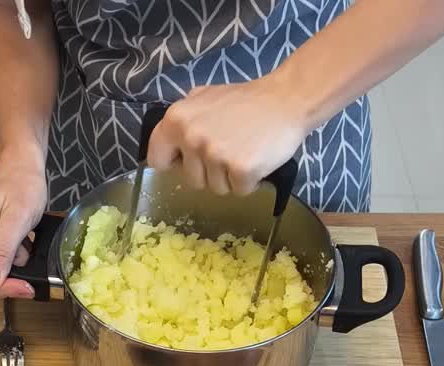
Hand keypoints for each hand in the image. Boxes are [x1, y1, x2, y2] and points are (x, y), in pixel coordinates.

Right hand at [0, 159, 46, 298]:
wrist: (20, 168)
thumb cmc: (21, 186)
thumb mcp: (17, 219)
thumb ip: (1, 252)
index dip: (1, 290)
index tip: (26, 285)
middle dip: (9, 280)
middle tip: (31, 263)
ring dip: (12, 268)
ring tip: (25, 244)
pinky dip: (12, 259)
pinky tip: (21, 243)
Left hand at [146, 78, 310, 195]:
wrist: (287, 99)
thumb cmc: (247, 101)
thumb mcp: (205, 97)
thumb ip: (184, 118)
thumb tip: (170, 142)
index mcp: (176, 119)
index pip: (157, 159)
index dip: (174, 163)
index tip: (189, 161)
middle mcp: (191, 137)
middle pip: (191, 180)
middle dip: (210, 172)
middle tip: (230, 149)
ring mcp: (215, 154)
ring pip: (216, 188)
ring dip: (230, 178)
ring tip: (245, 151)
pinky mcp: (240, 168)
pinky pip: (239, 191)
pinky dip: (250, 182)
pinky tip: (257, 159)